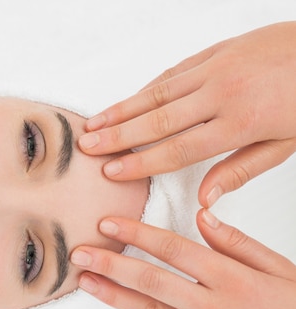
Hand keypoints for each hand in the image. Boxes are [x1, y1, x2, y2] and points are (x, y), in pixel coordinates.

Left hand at [70, 213, 295, 308]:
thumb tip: (201, 215)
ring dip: (113, 295)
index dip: (137, 234)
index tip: (108, 224)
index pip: (174, 249)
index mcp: (234, 279)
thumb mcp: (281, 270)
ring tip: (86, 280)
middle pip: (152, 280)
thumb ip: (237, 243)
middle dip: (111, 264)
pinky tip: (117, 307)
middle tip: (79, 252)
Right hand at [79, 21, 295, 206]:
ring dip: (121, 110)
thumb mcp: (285, 145)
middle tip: (87, 148)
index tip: (113, 171)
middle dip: (117, 136)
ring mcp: (216, 68)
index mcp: (241, 122)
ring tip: (92, 124)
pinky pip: (172, 72)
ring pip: (157, 93)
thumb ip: (240, 170)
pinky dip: (145, 89)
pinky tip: (125, 101)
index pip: (178, 149)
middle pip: (157, 120)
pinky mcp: (214, 52)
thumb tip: (205, 200)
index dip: (141, 162)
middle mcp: (222, 93)